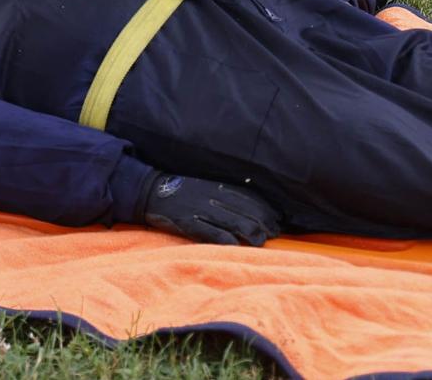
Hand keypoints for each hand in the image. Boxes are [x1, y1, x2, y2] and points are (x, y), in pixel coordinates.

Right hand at [140, 174, 280, 245]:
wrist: (154, 191)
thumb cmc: (185, 190)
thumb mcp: (208, 186)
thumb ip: (228, 193)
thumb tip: (254, 207)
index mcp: (219, 186)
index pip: (250, 198)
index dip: (267, 210)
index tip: (278, 220)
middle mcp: (214, 197)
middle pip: (246, 210)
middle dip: (263, 222)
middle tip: (274, 233)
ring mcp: (202, 210)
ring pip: (233, 221)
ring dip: (250, 231)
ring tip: (260, 241)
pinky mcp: (189, 222)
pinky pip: (211, 232)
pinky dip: (226, 239)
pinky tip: (236, 245)